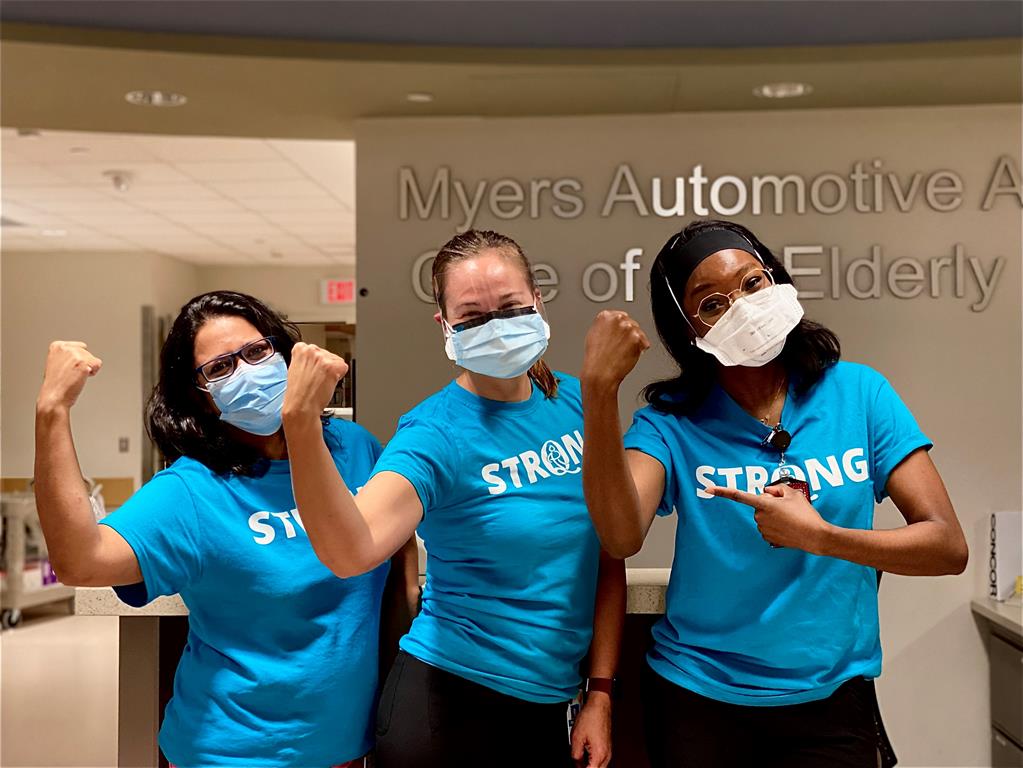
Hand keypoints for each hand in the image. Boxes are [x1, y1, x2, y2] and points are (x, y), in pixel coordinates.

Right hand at [37, 341, 101, 413]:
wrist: (54, 397)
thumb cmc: (56, 384)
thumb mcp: (56, 362)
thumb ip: (67, 354)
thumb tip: (82, 347)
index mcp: (57, 346)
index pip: (81, 347)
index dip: (77, 360)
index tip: (66, 369)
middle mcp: (65, 348)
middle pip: (88, 353)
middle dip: (83, 364)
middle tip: (70, 375)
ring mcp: (74, 354)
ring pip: (93, 359)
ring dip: (88, 369)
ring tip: (74, 377)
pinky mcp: (83, 362)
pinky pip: (98, 364)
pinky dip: (93, 373)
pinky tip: (80, 378)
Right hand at [281, 343, 347, 423]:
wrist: (300, 407)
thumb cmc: (297, 394)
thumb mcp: (295, 369)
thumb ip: (305, 360)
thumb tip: (315, 360)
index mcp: (300, 349)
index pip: (315, 350)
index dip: (315, 363)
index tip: (312, 370)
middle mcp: (311, 350)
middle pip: (326, 354)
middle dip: (324, 366)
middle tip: (317, 379)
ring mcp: (322, 358)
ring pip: (335, 361)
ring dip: (331, 372)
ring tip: (320, 383)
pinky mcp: (333, 367)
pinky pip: (343, 367)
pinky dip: (339, 377)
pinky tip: (328, 384)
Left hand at [570, 693, 611, 767]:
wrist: (599, 706)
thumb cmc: (590, 717)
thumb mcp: (576, 738)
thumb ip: (575, 754)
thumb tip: (576, 762)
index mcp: (599, 754)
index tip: (576, 765)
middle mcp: (607, 755)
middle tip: (578, 762)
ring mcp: (608, 751)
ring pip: (599, 766)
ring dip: (590, 765)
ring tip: (580, 758)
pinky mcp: (607, 747)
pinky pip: (601, 760)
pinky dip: (593, 760)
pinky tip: (585, 754)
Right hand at [581, 311, 649, 391]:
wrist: (600, 372)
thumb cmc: (596, 358)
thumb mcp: (594, 334)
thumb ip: (605, 326)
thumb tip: (612, 326)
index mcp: (605, 316)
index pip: (619, 316)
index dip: (620, 328)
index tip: (619, 334)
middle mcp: (617, 318)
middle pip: (630, 323)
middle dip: (628, 334)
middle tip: (621, 346)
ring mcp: (628, 327)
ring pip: (638, 332)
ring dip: (635, 342)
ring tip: (623, 352)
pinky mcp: (637, 337)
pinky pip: (644, 342)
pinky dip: (640, 349)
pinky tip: (629, 355)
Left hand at [709, 483, 832, 553]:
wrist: (816, 536)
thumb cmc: (805, 514)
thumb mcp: (793, 493)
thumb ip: (777, 489)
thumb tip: (767, 492)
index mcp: (764, 504)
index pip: (739, 496)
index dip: (722, 491)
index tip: (708, 489)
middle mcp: (760, 517)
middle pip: (759, 504)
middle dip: (770, 503)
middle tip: (788, 507)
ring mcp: (763, 529)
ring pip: (764, 516)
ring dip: (774, 515)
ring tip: (791, 518)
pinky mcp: (768, 538)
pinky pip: (768, 527)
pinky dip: (776, 526)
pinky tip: (789, 527)